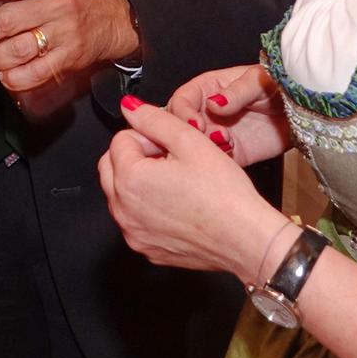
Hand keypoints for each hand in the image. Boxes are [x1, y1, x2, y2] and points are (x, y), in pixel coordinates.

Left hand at [99, 97, 289, 280]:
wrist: (245, 239)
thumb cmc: (224, 193)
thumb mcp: (190, 141)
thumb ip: (154, 119)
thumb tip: (130, 108)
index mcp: (130, 180)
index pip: (120, 141)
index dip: (147, 135)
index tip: (170, 144)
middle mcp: (124, 211)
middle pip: (111, 168)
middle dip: (135, 156)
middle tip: (169, 157)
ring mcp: (134, 234)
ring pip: (121, 195)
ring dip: (140, 182)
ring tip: (176, 180)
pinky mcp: (147, 249)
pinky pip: (135, 220)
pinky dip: (148, 208)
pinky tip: (177, 203)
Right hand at [167, 65, 291, 167]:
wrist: (302, 111)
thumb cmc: (279, 85)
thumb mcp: (258, 81)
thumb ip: (236, 92)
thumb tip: (214, 103)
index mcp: (208, 88)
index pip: (182, 100)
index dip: (183, 112)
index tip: (194, 124)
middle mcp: (207, 112)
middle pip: (181, 126)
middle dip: (187, 135)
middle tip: (205, 141)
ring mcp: (217, 134)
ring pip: (194, 146)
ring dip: (202, 150)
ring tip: (224, 147)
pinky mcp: (231, 154)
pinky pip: (214, 162)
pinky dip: (217, 164)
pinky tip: (230, 158)